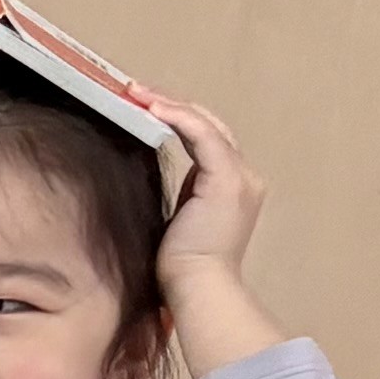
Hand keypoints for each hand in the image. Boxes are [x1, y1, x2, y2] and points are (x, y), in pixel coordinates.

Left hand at [150, 95, 285, 375]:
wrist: (198, 288)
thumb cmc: (180, 265)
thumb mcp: (178, 219)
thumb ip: (179, 195)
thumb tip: (146, 175)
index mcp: (232, 187)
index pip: (208, 139)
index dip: (178, 117)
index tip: (143, 105)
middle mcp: (244, 177)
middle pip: (210, 125)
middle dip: (172, 104)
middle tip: (134, 91)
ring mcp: (240, 178)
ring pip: (206, 124)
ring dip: (170, 104)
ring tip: (136, 92)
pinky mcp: (227, 181)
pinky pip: (204, 135)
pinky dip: (178, 117)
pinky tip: (152, 107)